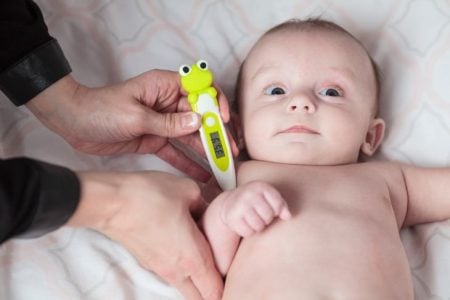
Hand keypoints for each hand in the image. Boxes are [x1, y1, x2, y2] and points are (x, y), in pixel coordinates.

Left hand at [26, 72, 236, 180]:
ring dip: (207, 149)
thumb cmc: (101, 110)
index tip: (223, 119)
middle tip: (230, 150)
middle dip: (216, 132)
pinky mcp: (155, 140)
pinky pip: (176, 151)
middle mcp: (168, 103)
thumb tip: (198, 122)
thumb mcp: (136, 116)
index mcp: (164, 87)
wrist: (74, 123)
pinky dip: (189, 162)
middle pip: (200, 116)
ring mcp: (163, 123)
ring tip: (223, 164)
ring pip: (191, 136)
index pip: (199, 89)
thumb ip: (168, 122)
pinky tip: (203, 174)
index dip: (215, 102)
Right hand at [68, 171, 222, 299]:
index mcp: (192, 257)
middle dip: (212, 293)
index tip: (236, 279)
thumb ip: (204, 201)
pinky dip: (181, 271)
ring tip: (206, 264)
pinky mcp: (147, 261)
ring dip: (196, 283)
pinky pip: (171, 274)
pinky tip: (184, 249)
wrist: (111, 202)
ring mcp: (159, 268)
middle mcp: (177, 270)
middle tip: (223, 277)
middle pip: (200, 297)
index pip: (215, 289)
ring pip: (184, 287)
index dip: (228, 287)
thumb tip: (205, 206)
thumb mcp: (187, 190)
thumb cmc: (149, 196)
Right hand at [220, 181, 290, 236]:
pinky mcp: (232, 218)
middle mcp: (249, 194)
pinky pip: (248, 232)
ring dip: (258, 227)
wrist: (231, 202)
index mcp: (261, 186)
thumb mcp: (269, 198)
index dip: (276, 211)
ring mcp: (240, 206)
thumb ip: (281, 205)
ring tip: (253, 219)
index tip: (270, 208)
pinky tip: (245, 223)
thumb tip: (288, 216)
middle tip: (260, 214)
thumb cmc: (256, 200)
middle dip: (266, 219)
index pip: (278, 205)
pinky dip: (249, 231)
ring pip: (259, 226)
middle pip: (268, 217)